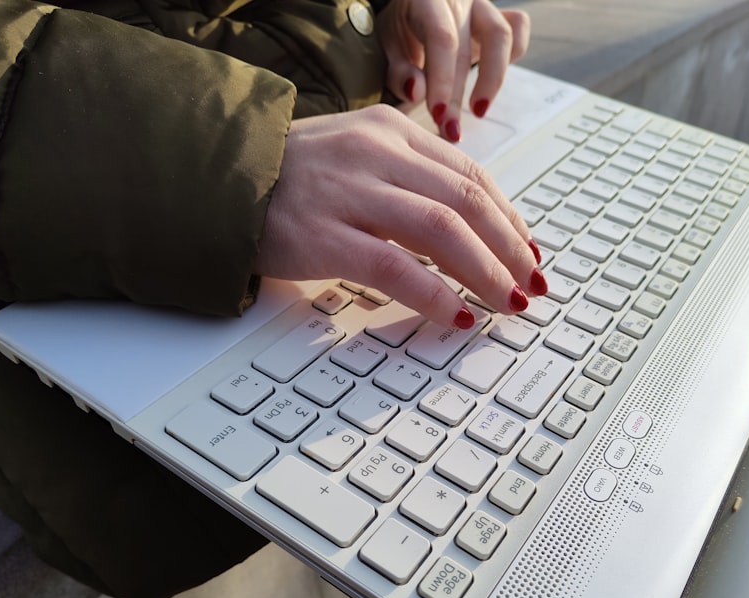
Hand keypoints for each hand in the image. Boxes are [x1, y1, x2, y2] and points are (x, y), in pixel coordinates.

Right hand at [253, 104, 544, 327]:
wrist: (217, 181)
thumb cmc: (290, 178)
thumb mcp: (355, 156)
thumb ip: (406, 177)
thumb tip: (465, 224)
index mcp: (389, 131)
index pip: (470, 174)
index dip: (509, 218)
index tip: (527, 250)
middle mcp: (375, 154)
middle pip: (467, 200)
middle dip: (510, 247)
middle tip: (531, 282)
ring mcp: (348, 193)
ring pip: (442, 229)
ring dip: (487, 271)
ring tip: (509, 302)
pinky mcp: (323, 235)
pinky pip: (395, 266)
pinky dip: (435, 293)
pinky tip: (458, 315)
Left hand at [376, 0, 529, 140]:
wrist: (410, 10)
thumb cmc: (400, 29)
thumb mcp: (388, 47)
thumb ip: (398, 71)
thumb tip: (416, 91)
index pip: (442, 38)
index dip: (442, 80)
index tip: (438, 114)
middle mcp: (459, 1)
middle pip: (465, 49)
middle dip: (457, 96)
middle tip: (449, 129)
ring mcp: (482, 6)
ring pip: (502, 36)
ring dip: (492, 80)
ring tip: (478, 111)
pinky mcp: (499, 16)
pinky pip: (518, 28)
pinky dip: (513, 55)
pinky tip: (491, 82)